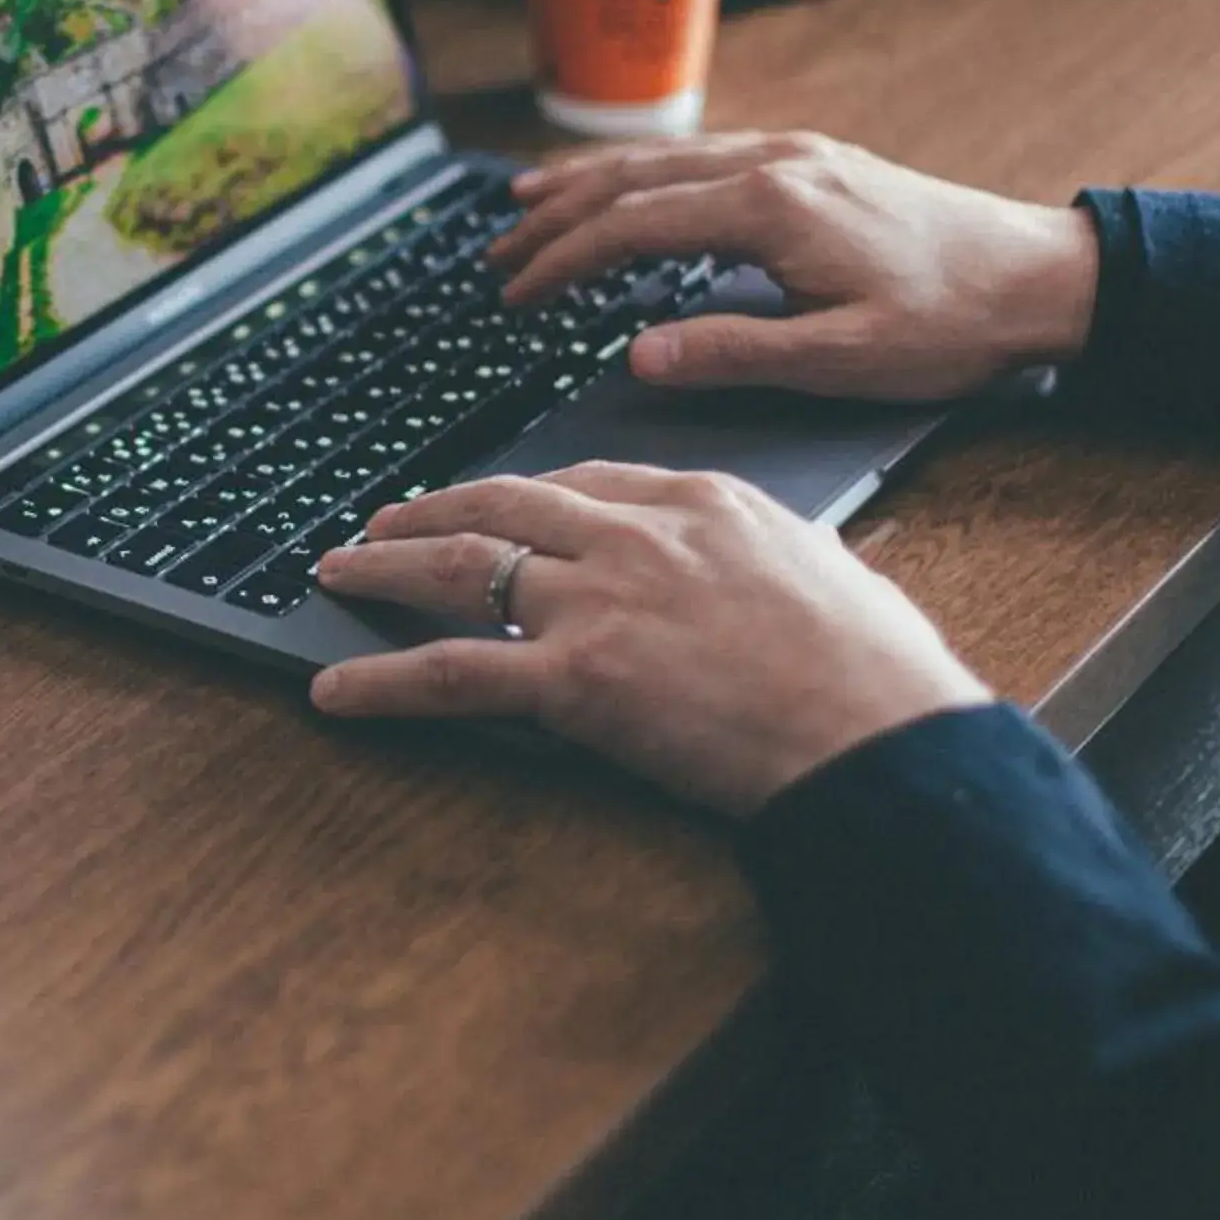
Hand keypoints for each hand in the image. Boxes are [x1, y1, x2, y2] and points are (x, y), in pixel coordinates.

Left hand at [312, 462, 990, 816]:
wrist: (882, 737)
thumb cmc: (879, 677)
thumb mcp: (829, 575)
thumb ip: (771, 560)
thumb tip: (769, 573)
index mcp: (704, 501)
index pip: (586, 482)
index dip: (523, 496)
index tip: (492, 503)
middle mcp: (638, 535)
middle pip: (504, 505)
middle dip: (432, 512)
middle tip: (384, 522)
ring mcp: (599, 601)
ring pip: (460, 568)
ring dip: (385, 568)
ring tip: (338, 573)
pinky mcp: (575, 680)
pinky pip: (452, 674)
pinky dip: (382, 682)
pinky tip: (337, 690)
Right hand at [489, 132, 1099, 401]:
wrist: (1041, 277)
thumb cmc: (953, 324)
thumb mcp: (841, 360)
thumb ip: (734, 353)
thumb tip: (640, 355)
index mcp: (771, 209)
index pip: (634, 226)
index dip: (564, 261)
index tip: (516, 294)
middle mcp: (775, 164)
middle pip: (634, 179)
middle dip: (556, 213)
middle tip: (496, 250)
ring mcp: (795, 155)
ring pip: (665, 158)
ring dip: (590, 181)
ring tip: (529, 204)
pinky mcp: (814, 162)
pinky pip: (703, 156)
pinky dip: (646, 172)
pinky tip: (628, 187)